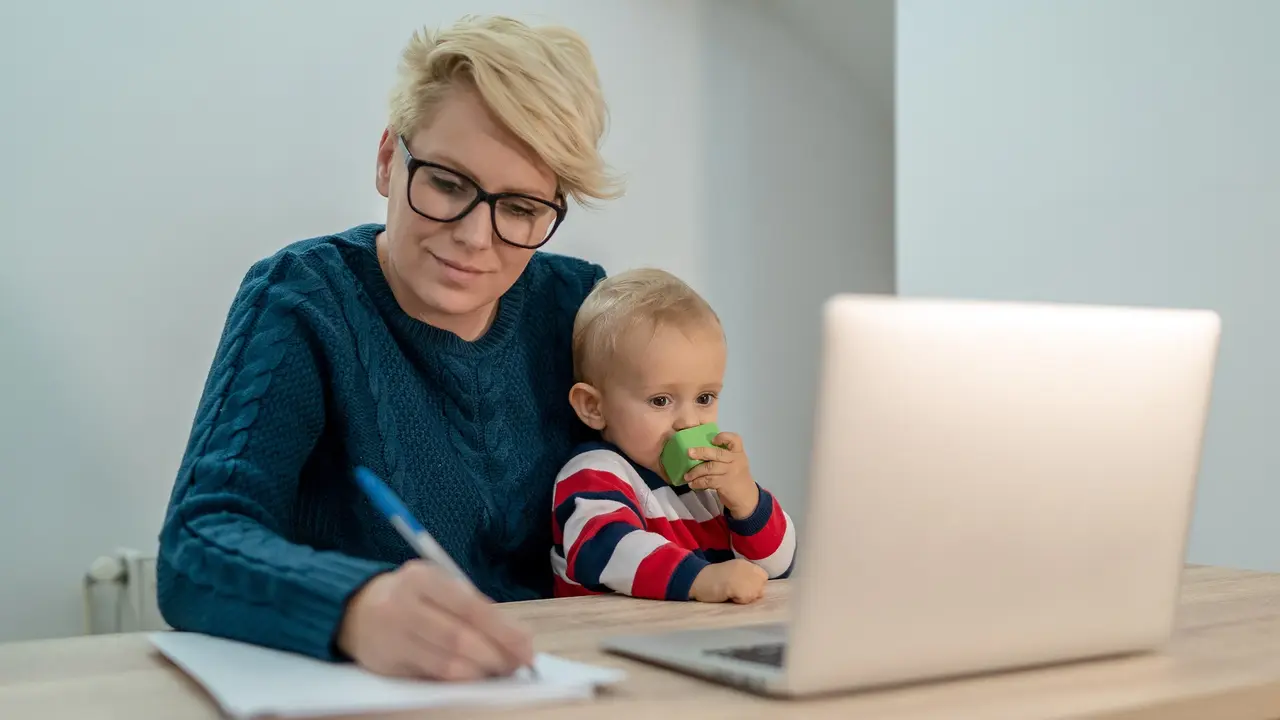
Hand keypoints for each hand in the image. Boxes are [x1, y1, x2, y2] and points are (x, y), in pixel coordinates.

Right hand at [336, 560, 532, 679]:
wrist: (355, 610)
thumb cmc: (412, 597)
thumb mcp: (437, 586)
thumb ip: (472, 606)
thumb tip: (515, 637)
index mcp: (421, 577)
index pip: (470, 607)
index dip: (503, 631)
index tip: (526, 646)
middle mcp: (402, 605)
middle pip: (459, 637)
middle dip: (496, 654)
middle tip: (518, 664)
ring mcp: (391, 636)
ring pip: (446, 662)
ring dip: (480, 671)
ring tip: (499, 671)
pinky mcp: (386, 663)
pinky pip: (430, 675)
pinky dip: (458, 679)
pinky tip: (473, 676)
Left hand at [684, 432, 758, 518]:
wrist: (746, 498)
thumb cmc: (736, 477)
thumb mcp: (735, 463)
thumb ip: (723, 455)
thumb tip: (699, 450)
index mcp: (738, 452)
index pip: (735, 439)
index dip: (723, 437)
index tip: (713, 439)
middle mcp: (736, 460)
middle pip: (717, 453)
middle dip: (701, 452)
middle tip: (689, 452)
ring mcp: (731, 472)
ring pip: (710, 468)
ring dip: (695, 472)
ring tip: (686, 476)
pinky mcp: (725, 484)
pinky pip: (708, 481)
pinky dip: (698, 482)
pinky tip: (692, 484)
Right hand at [690, 559, 767, 603]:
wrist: (698, 579)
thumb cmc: (712, 579)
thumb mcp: (732, 573)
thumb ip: (745, 578)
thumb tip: (759, 592)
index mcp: (745, 564)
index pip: (763, 576)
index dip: (756, 584)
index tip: (745, 588)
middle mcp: (748, 568)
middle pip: (761, 586)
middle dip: (753, 592)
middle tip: (737, 592)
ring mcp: (745, 577)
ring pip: (756, 593)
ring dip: (746, 597)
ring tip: (732, 594)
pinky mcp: (740, 588)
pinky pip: (747, 599)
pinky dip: (739, 601)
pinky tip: (729, 596)